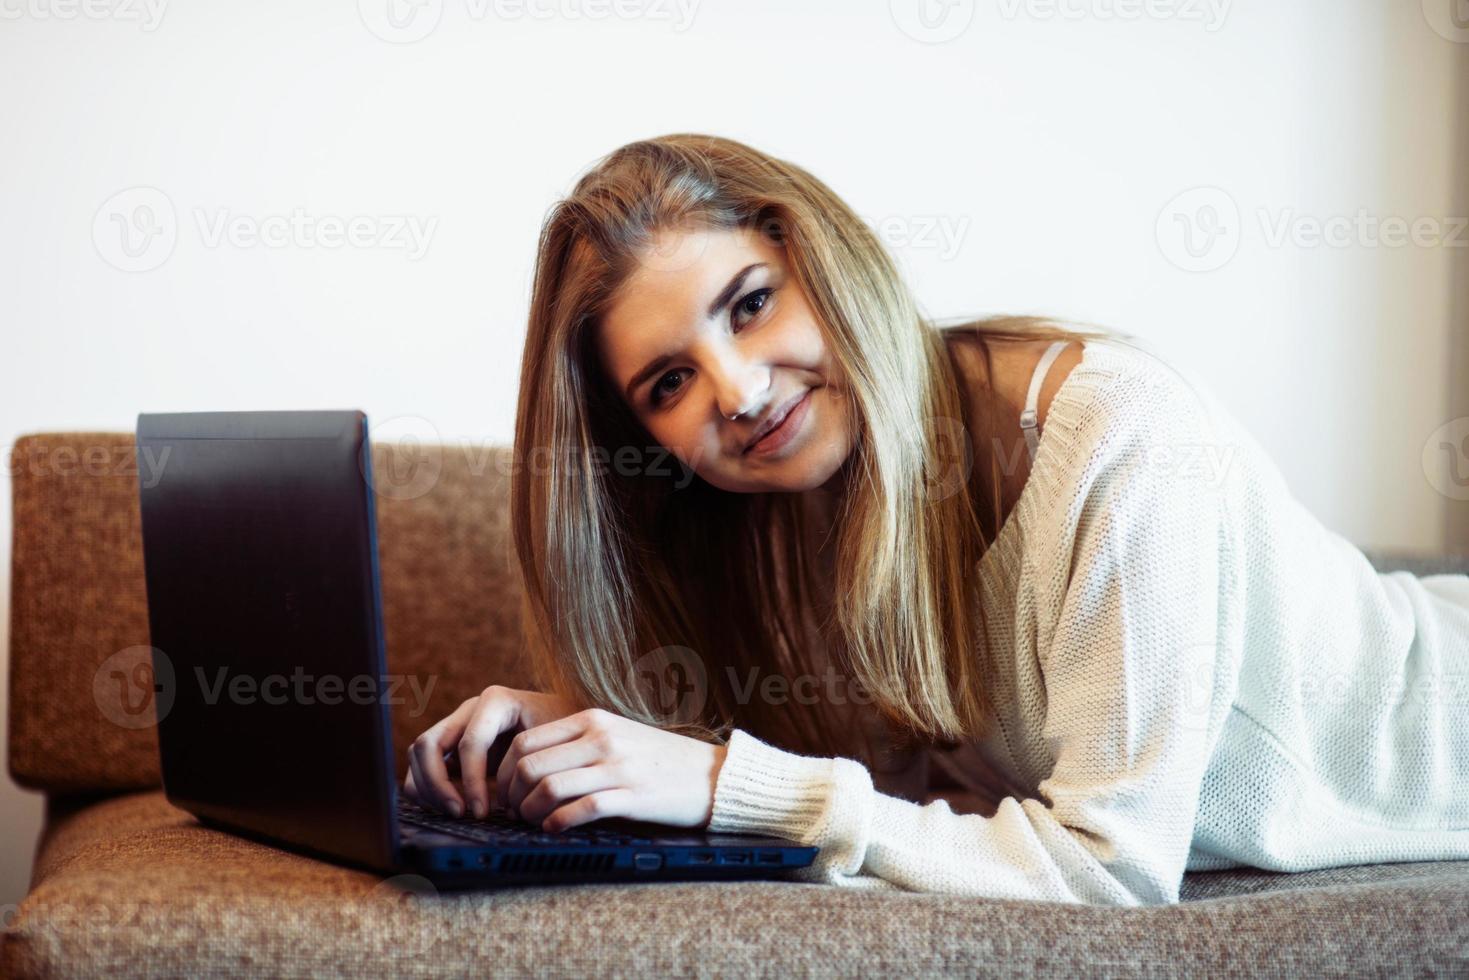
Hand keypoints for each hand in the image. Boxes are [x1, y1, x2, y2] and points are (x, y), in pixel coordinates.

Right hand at [404, 685, 580, 818]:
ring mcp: (457, 725)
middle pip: (429, 744)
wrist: (569, 728)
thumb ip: (540, 762)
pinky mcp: (452, 745)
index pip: (469, 743)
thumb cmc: (567, 735)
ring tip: (455, 814)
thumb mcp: (559, 743)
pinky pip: (423, 765)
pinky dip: (427, 789)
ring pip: (419, 754)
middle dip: (437, 785)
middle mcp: (470, 710)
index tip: (481, 812)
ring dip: (428, 788)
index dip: (471, 781)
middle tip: (459, 814)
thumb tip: (522, 801)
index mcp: (496, 701)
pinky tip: (451, 808)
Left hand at [497, 707, 728, 831]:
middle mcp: (602, 738)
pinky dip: (559, 823)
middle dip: (511, 794)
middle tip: (514, 812)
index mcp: (593, 719)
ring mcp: (617, 766)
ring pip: (549, 787)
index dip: (504, 771)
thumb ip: (577, 743)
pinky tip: (556, 830)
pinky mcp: (632, 796)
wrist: (712, 775)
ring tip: (534, 822)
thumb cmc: (659, 759)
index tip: (506, 791)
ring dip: (531, 812)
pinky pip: (581, 809)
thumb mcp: (616, 734)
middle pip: (529, 764)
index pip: (526, 740)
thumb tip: (528, 767)